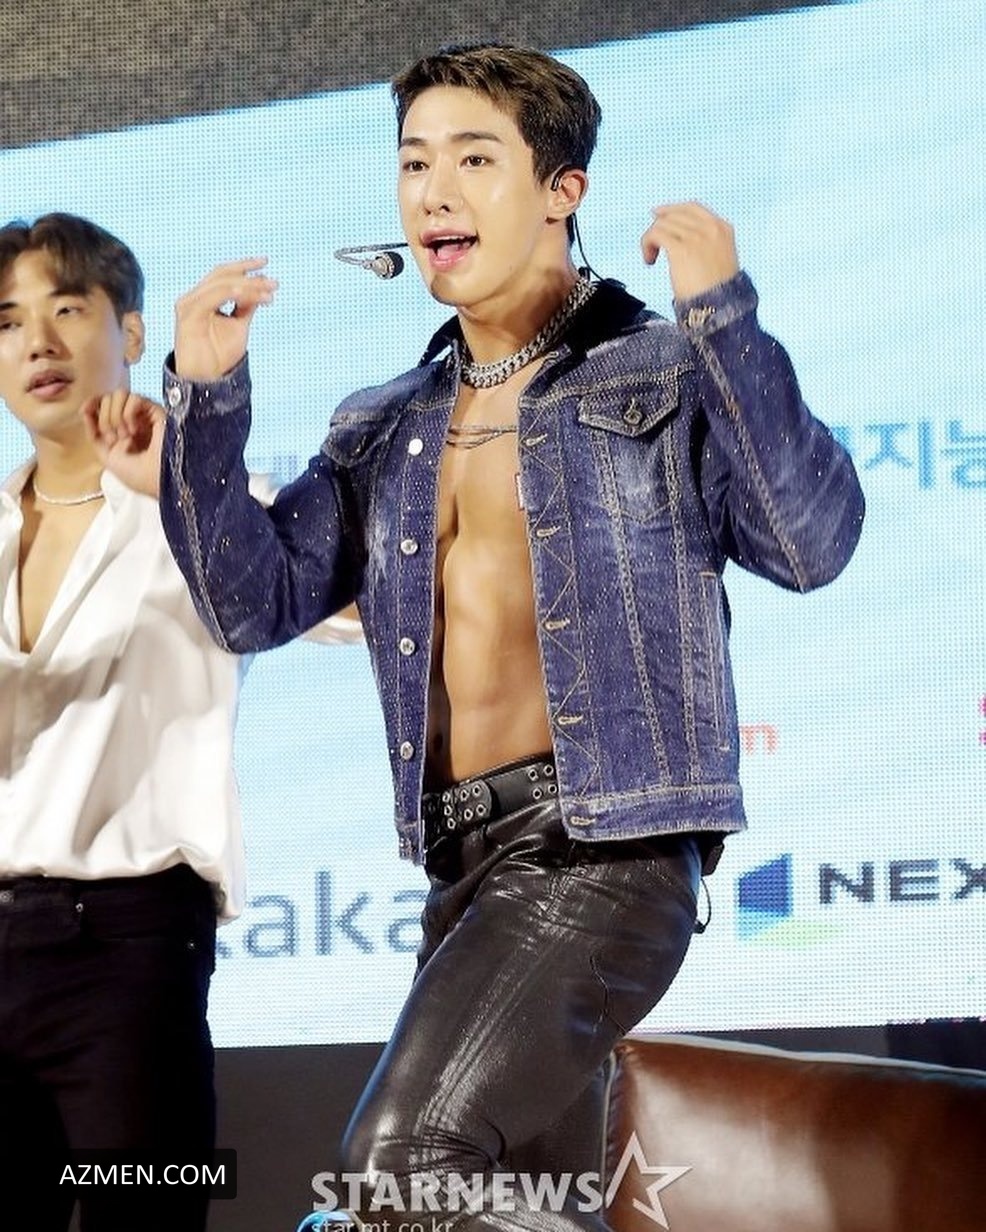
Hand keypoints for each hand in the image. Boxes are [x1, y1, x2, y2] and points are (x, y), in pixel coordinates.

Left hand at [81, 390, 164, 497]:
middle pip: (108, 398)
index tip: (84, 410)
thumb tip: (86, 410)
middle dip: (105, 419)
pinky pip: (135, 398)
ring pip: (119, 394)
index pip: (104, 404)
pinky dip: (128, 413)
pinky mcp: (157, 410)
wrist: (157, 479)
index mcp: (122, 430)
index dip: (93, 403)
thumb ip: (95, 434)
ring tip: (126, 435)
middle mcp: (133, 420)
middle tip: (115, 440)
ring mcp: (145, 415)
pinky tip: (136, 430)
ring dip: (115, 415)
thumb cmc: (138, 475)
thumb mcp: (107, 457)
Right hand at [174, 259, 277, 380]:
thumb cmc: (219, 355)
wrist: (205, 379)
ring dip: (246, 285)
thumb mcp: (239, 326)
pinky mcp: (187, 313)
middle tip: (273, 281)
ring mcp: (189, 304)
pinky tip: (247, 293)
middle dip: (249, 275)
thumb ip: (247, 306)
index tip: (266, 263)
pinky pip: (211, 297)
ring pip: (220, 284)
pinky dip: (230, 292)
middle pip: (223, 275)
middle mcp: (195, 297)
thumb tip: (262, 287)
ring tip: (268, 290)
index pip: (224, 274)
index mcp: (205, 297)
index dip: (244, 266)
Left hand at [641, 202, 738, 301]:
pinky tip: (649, 260)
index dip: (672, 209)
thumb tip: (678, 238)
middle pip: (673, 215)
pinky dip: (646, 245)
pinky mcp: (681, 249)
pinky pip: (655, 235)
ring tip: (651, 259)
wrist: (719, 308)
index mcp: (722, 228)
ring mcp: (696, 237)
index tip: (657, 214)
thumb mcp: (719, 260)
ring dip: (650, 240)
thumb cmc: (717, 293)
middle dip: (658, 228)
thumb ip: (705, 244)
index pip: (692, 207)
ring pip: (662, 224)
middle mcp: (710, 229)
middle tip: (652, 247)